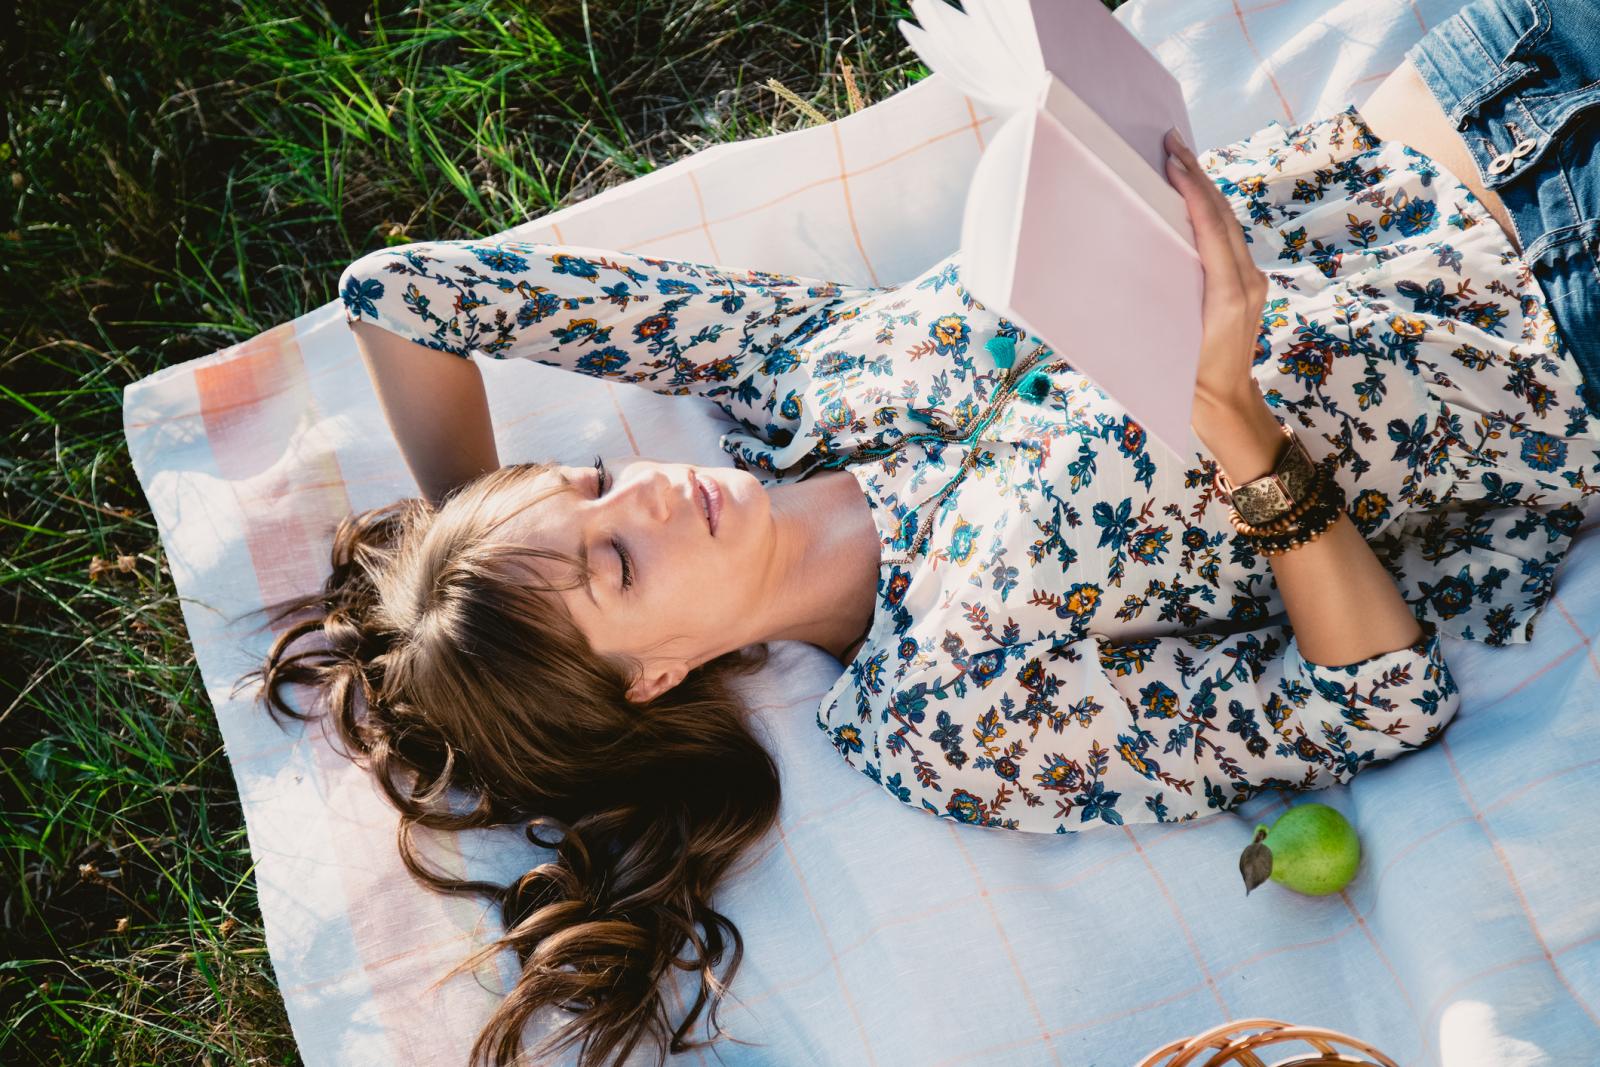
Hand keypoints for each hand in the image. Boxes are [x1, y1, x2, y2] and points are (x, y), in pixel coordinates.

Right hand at [1163, 127, 1268, 407]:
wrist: (1227, 406)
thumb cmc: (1189, 383)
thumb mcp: (1174, 338)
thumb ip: (1172, 295)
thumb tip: (1151, 250)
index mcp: (1228, 293)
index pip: (1210, 226)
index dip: (1191, 189)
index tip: (1171, 159)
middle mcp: (1247, 281)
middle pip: (1222, 215)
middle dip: (1198, 175)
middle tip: (1172, 142)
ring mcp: (1251, 283)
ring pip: (1227, 223)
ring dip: (1204, 189)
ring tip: (1180, 160)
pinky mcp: (1248, 287)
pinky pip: (1228, 240)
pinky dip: (1209, 213)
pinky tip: (1193, 200)